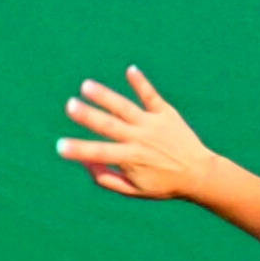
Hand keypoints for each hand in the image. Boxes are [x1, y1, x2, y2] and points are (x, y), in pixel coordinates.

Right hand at [58, 66, 220, 200]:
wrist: (200, 174)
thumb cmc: (163, 184)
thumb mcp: (134, 190)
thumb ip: (106, 178)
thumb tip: (85, 162)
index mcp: (130, 159)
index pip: (99, 153)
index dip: (78, 151)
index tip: (59, 146)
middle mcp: (140, 139)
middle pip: (109, 125)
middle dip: (88, 115)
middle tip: (69, 105)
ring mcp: (153, 124)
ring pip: (125, 107)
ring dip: (106, 96)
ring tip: (86, 85)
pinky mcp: (166, 113)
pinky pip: (151, 96)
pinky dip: (141, 83)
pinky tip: (130, 69)